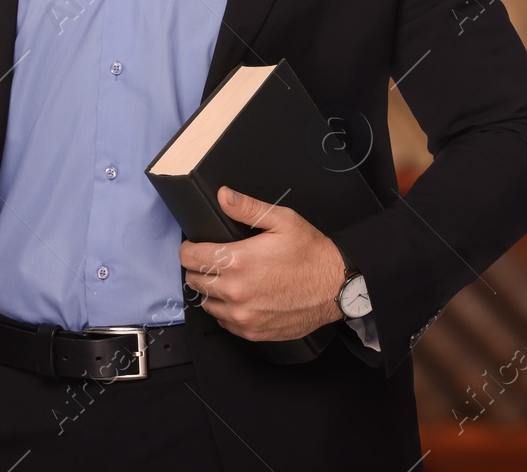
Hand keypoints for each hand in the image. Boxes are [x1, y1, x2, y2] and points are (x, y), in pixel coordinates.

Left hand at [179, 185, 346, 341]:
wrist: (338, 288)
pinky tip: (242, 297)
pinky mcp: (252, 331)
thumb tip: (223, 195)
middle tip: (215, 260)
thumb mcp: (282, 220)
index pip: (190, 258)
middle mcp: (235, 292)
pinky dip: (226, 310)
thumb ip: (248, 207)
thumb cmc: (311, 254)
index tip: (195, 246)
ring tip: (229, 279)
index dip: (189, 248)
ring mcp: (243, 315)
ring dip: (212, 290)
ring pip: (207, 303)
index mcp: (238, 261)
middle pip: (194, 280)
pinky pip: (224, 322)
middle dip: (199, 268)